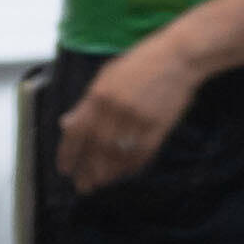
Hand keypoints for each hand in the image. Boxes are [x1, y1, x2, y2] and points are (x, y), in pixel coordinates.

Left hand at [54, 32, 201, 195]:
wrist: (178, 57)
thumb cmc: (141, 63)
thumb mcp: (106, 76)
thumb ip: (86, 102)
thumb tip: (67, 123)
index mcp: (98, 95)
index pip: (77, 132)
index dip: (68, 154)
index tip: (65, 170)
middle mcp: (115, 109)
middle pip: (96, 148)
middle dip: (87, 170)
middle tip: (83, 186)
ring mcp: (138, 118)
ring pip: (118, 153)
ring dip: (107, 172)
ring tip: (100, 184)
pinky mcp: (159, 125)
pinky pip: (143, 152)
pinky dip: (132, 165)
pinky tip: (125, 173)